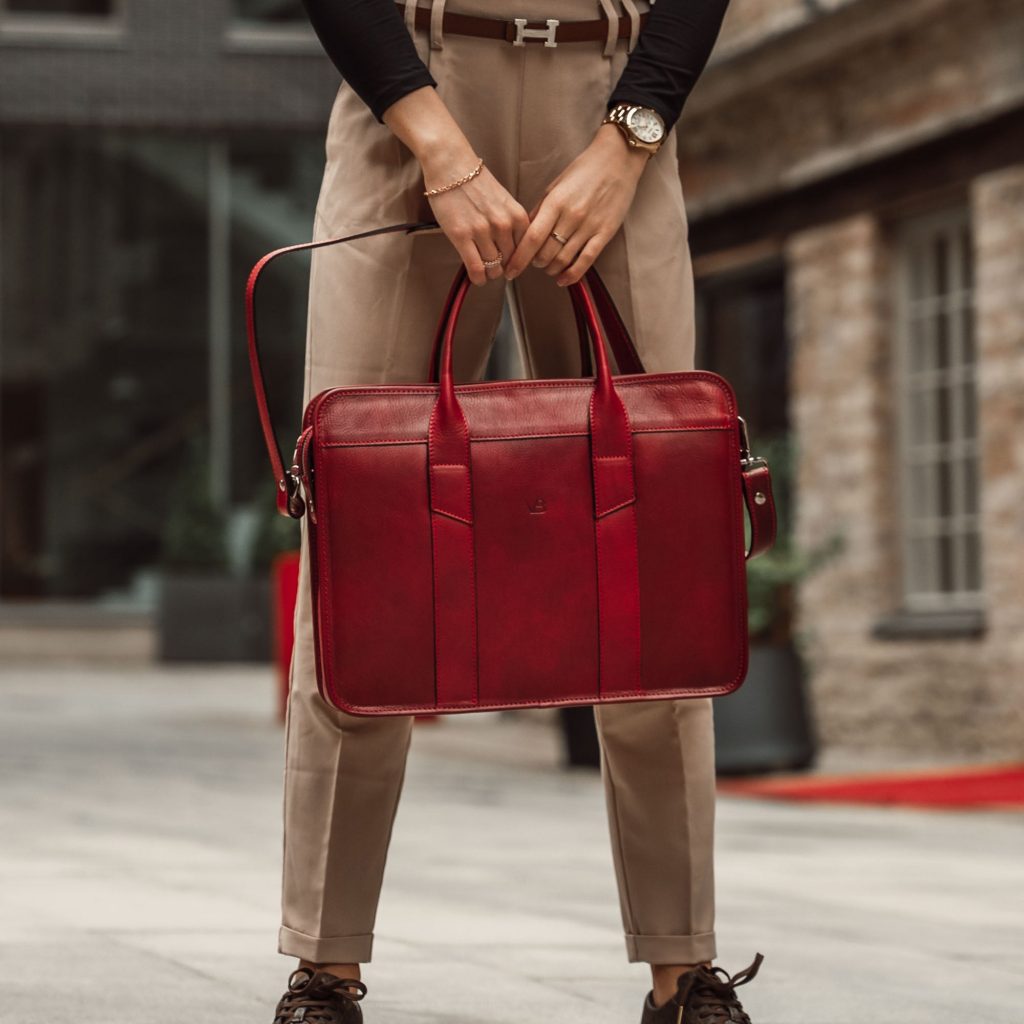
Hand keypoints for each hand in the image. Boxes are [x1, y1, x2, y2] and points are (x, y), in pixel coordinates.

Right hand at [423, 160, 529, 286]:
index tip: (512, 264)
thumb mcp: (504, 201)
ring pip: (493, 268)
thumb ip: (511, 223)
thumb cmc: (475, 181)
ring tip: (485, 271)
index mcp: (517, 216)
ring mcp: (483, 232)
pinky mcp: (462, 237)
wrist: (451, 166)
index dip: (519, 260)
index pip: (525, 250)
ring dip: (490, 273)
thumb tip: (512, 249)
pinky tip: (477, 278)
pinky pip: (476, 268)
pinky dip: (478, 278)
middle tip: (496, 267)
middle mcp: (503, 225)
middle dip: (504, 267)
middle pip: (510, 261)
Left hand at [504, 124, 650, 285]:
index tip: (510, 270)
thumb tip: (525, 234)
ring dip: (551, 269)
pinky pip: (586, 261)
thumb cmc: (584, 171)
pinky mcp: (605, 233)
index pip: (532, 238)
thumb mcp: (555, 186)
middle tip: (534, 261)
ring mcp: (589, 226)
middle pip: (546, 253)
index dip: (519, 258)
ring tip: (548, 267)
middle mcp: (571, 216)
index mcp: (555, 202)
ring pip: (563, 260)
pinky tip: (563, 280)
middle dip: (535, 263)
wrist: (618, 160)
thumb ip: (540, 211)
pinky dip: (572, 275)